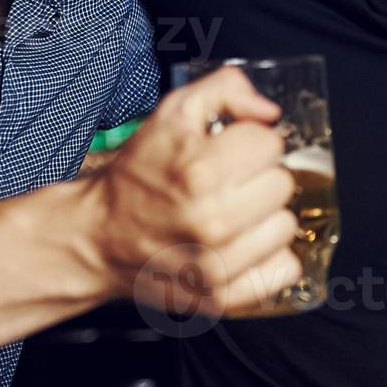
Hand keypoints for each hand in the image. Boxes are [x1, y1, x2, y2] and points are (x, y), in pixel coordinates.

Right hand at [82, 68, 302, 317]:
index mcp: (199, 171)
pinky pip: (285, 270)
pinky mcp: (222, 296)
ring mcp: (217, 264)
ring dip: (265, 217)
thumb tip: (269, 111)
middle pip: (283, 184)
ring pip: (286, 226)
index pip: (271, 143)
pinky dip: (270, 257)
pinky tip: (242, 245)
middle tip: (230, 184)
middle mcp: (211, 221)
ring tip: (234, 214)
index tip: (231, 152)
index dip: (251, 142)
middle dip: (259, 177)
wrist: (99, 238)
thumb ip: (224, 90)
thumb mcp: (171, 113)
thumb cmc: (137, 176)